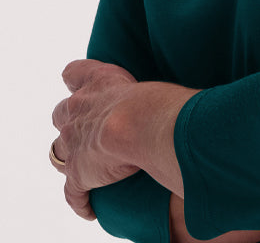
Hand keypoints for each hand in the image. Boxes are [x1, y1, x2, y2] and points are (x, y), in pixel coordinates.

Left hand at [50, 59, 140, 219]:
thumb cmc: (153, 101)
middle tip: (88, 128)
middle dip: (70, 121)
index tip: (77, 83)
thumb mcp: (149, 84)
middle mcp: (79, 109)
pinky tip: (90, 209)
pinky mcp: (77, 173)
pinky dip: (81, 201)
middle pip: (61, 112)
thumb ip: (150, 89)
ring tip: (83, 166)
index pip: (74, 72)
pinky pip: (73, 194)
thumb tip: (179, 102)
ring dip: (68, 157)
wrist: (139, 124)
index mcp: (98, 81)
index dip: (75, 78)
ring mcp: (74, 142)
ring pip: (59, 150)